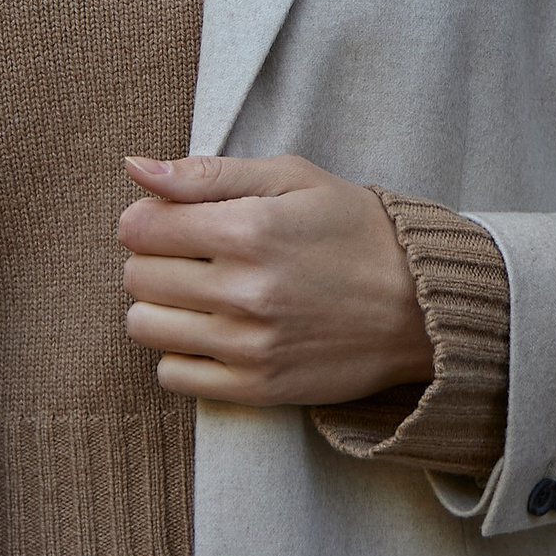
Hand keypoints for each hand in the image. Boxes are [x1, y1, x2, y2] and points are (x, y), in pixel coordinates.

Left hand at [119, 154, 433, 408]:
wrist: (421, 304)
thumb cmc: (354, 229)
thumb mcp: (290, 179)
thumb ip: (207, 174)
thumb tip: (135, 168)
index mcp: (248, 230)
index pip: (140, 227)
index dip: (147, 219)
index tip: (171, 221)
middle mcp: (244, 292)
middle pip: (137, 277)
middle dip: (154, 260)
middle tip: (194, 256)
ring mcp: (249, 345)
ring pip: (144, 326)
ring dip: (161, 307)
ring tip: (201, 294)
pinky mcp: (257, 388)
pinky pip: (172, 375)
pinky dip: (181, 353)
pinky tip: (215, 332)